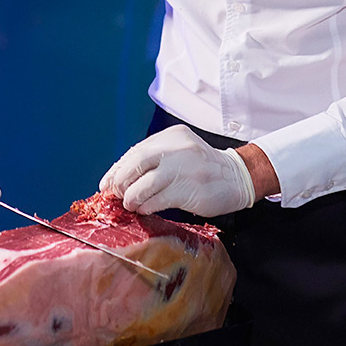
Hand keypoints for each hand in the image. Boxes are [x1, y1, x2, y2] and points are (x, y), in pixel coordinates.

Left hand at [99, 125, 254, 217]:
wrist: (238, 177)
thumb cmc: (202, 168)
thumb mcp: (181, 151)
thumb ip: (156, 157)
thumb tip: (121, 177)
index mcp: (172, 136)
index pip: (136, 151)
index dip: (118, 169)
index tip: (107, 183)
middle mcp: (177, 148)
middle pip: (136, 163)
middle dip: (120, 181)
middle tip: (115, 194)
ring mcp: (184, 168)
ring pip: (144, 184)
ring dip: (132, 197)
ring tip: (130, 204)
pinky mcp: (189, 189)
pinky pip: (158, 200)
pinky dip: (147, 206)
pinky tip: (145, 209)